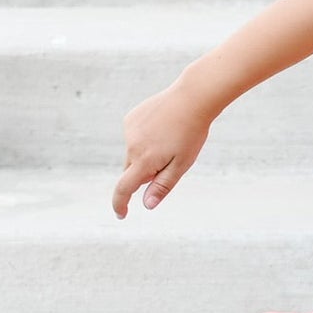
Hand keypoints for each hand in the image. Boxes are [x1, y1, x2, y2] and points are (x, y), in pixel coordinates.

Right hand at [113, 76, 214, 216]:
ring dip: (146, 154)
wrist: (192, 98)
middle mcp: (131, 146)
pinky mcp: (131, 118)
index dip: (121, 204)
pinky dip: (145, 138)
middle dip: (144, 174)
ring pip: (133, 153)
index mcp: (144, 160)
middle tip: (169, 160)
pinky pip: (135, 136)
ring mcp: (129, 130)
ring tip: (170, 138)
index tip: (121, 214)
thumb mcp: (182, 164)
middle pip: (131, 171)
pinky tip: (163, 126)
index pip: (125, 188)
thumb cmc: (191, 133)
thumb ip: (163, 185)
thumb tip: (147, 205)